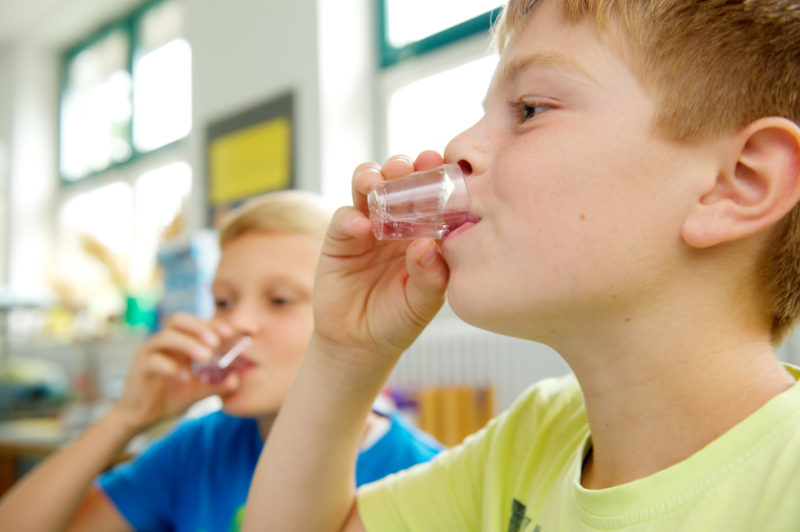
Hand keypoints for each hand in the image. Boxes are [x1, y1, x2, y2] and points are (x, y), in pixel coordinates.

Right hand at [110, 314, 238, 433]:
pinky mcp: (138, 368)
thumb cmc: (170, 398)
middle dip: (199, 327)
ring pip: (166, 337)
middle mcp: (163, 343)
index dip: (213, 324)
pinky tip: (185, 377)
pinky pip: (153, 361)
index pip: (195, 323)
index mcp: (179, 343)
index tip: (231, 333)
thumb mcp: (198, 391)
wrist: (141, 418)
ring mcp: (149, 353)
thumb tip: (237, 380)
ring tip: (205, 356)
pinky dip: (170, 366)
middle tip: (217, 341)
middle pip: (178, 320)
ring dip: (188, 343)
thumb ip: (217, 385)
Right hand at [311, 151, 450, 368]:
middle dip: (402, 167)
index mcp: (424, 229)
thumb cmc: (400, 319)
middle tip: (409, 167)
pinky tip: (361, 226)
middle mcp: (396, 221)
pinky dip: (351, 217)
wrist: (359, 342)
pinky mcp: (339, 239)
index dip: (435, 176)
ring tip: (377, 183)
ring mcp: (367, 226)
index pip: (430, 193)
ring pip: (367, 189)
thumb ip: (430, 276)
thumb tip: (427, 245)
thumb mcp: (423, 303)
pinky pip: (344, 218)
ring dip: (372, 178)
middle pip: (397, 180)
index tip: (442, 164)